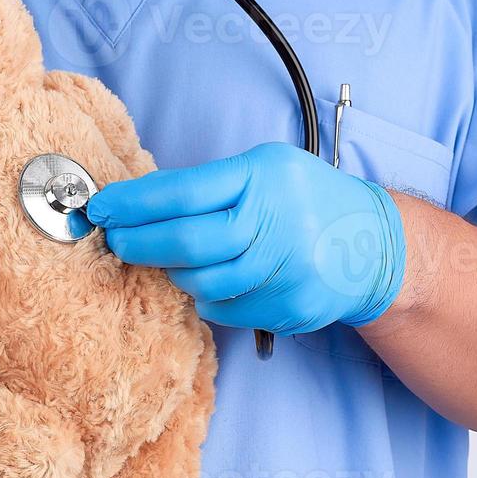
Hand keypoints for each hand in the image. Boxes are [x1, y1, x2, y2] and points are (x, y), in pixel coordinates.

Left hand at [86, 142, 405, 334]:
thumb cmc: (307, 200)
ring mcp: (285, 268)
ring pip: (201, 281)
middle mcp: (276, 221)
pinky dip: (208, 296)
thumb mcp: (267, 169)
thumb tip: (139, 204)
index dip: (133, 203)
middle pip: (186, 242)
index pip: (182, 190)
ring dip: (173, 272)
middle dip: (138, 243)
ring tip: (168, 259)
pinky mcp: (290, 305)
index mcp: (263, 176)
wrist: (374, 243)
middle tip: (116, 241)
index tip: (102, 207)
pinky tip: (212, 280)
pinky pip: (224, 308)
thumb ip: (211, 185)